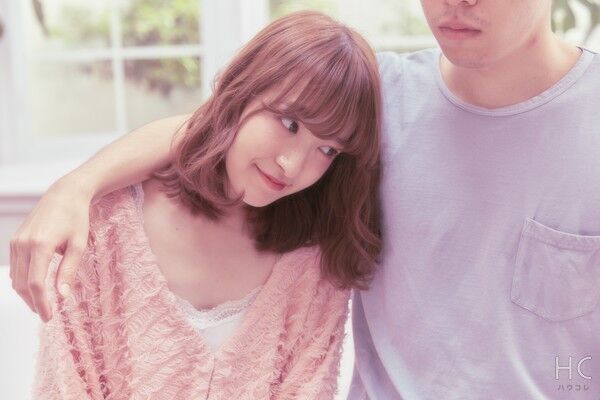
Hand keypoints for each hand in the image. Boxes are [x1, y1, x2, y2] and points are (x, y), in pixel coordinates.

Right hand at [9, 176, 91, 321]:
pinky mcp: (15, 239)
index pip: (36, 283)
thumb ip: (69, 271)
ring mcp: (16, 241)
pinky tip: (35, 287)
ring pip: (15, 277)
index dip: (41, 303)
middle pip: (22, 283)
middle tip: (46, 314)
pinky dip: (22, 280)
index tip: (49, 316)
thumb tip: (62, 295)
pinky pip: (15, 267)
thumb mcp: (79, 245)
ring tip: (42, 304)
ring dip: (26, 293)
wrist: (65, 194)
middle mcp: (23, 243)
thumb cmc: (76, 218)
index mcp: (40, 245)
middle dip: (33, 302)